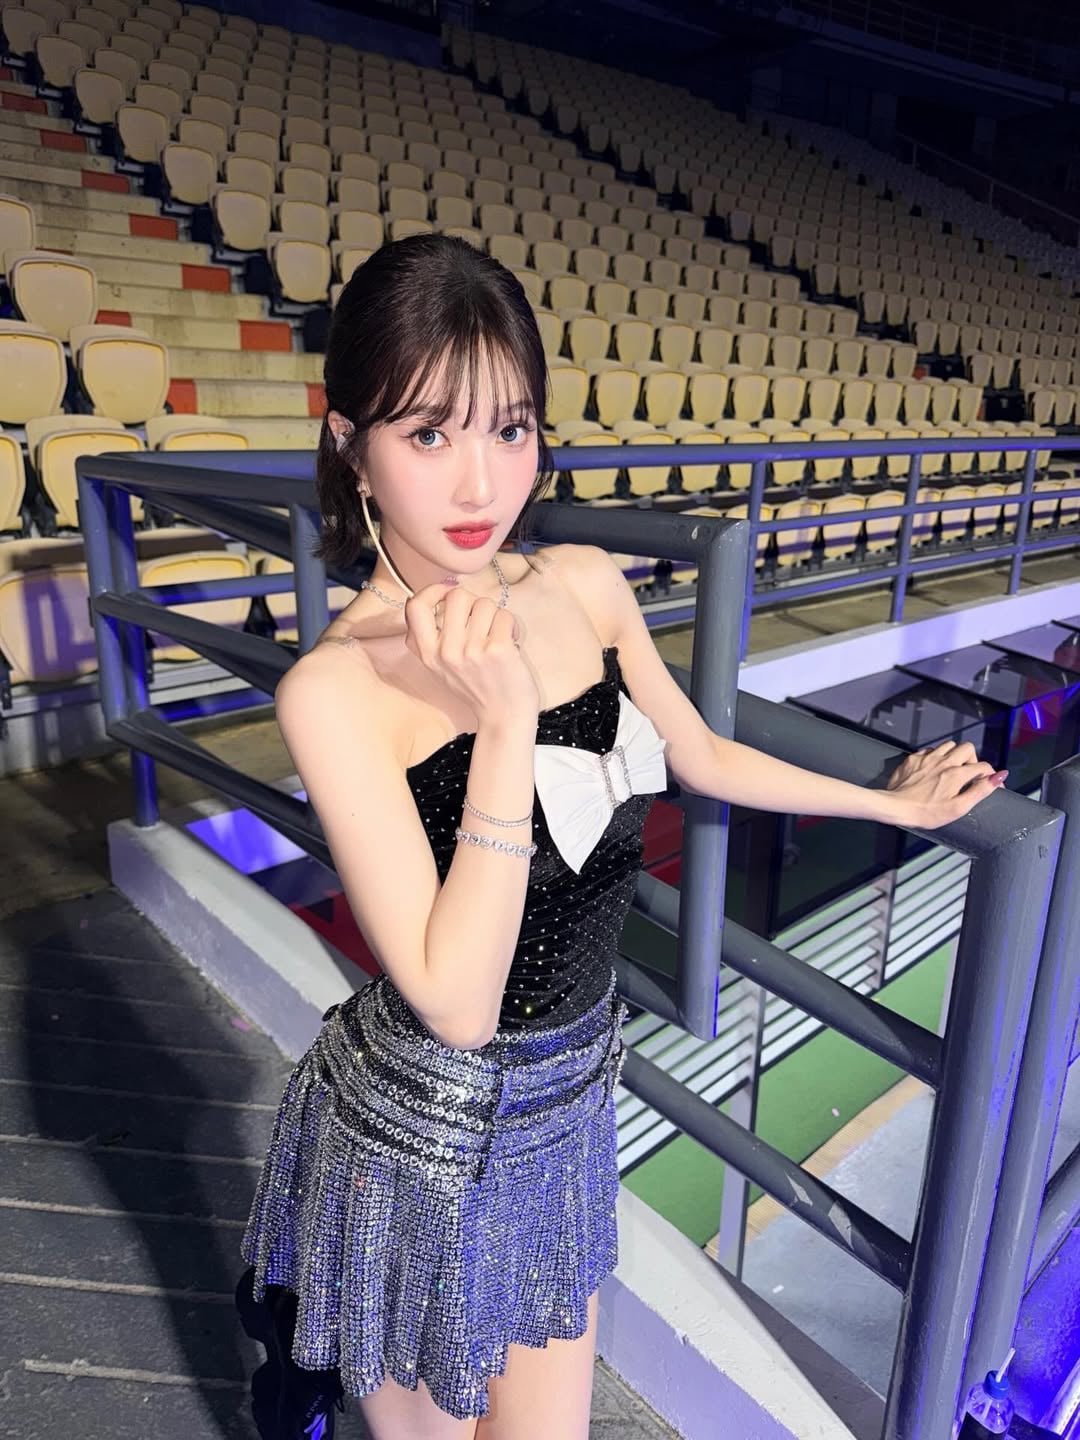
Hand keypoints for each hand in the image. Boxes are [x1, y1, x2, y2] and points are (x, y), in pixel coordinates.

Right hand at [404, 578, 540, 724]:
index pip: (415, 607)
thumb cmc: (476, 687)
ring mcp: (472, 651)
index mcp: (428, 654)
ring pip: (485, 603)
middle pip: (457, 595)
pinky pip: (505, 615)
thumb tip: (438, 592)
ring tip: (496, 638)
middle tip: (481, 621)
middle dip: (474, 602)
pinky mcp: (498, 650)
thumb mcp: (440, 667)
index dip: (433, 591)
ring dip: (495, 616)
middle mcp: (446, 652)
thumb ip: (431, 636)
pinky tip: (510, 644)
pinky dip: (511, 626)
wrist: (504, 716)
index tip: (447, 592)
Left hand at [884, 740, 1006, 829]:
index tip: (990, 782)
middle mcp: (943, 761)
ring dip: (954, 755)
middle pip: (967, 748)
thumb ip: (980, 791)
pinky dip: (936, 756)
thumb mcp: (958, 807)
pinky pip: (930, 750)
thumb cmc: (925, 812)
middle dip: (972, 759)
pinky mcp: (913, 759)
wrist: (895, 807)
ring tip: (952, 770)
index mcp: (956, 774)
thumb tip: (998, 778)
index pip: (983, 766)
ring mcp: (927, 758)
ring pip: (948, 745)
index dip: (990, 775)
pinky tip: (933, 769)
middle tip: (968, 774)